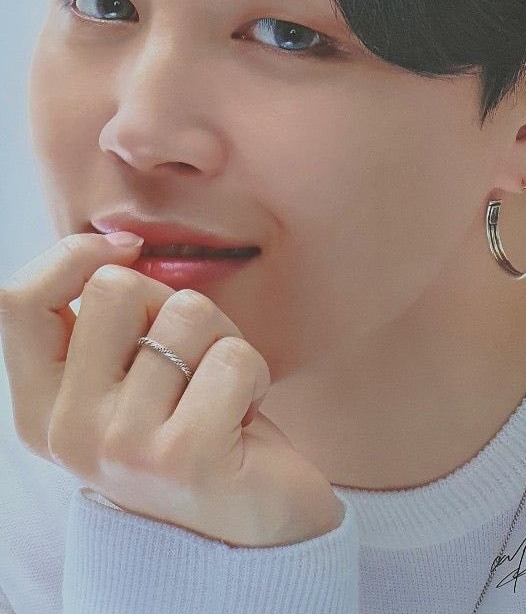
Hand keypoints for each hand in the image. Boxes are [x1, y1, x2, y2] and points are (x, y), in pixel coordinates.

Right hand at [0, 233, 344, 545]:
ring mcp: (122, 446)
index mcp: (43, 409)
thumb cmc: (191, 431)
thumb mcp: (127, 382)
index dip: (73, 255)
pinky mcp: (184, 457)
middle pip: (114, 288)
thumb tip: (120, 247)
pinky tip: (246, 418)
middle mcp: (69, 431)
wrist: (249, 526)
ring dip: (224, 339)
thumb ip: (106, 326)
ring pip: (187, 313)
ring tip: (221, 392)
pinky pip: (233, 356)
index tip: (128, 250)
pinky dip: (255, 373)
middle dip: (173, 302)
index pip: (19, 302)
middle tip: (194, 356)